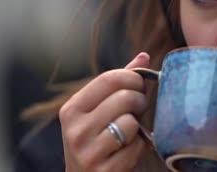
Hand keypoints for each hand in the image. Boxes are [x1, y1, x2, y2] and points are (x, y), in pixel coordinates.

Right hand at [59, 52, 150, 171]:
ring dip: (139, 127)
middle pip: (124, 98)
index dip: (133, 78)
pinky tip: (128, 151)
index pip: (109, 78)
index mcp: (72, 109)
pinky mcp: (105, 170)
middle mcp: (75, 129)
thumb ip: (119, 84)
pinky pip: (136, 146)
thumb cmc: (97, 142)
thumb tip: (144, 56)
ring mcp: (88, 152)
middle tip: (138, 109)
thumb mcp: (99, 111)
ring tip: (130, 131)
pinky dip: (140, 147)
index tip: (139, 85)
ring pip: (131, 122)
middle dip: (140, 101)